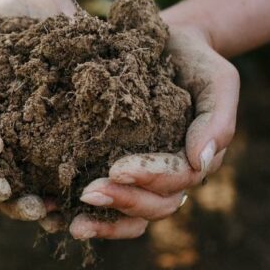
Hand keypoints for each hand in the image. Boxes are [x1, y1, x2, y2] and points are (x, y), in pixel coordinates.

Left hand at [72, 23, 238, 238]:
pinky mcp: (113, 172)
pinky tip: (52, 218)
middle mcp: (169, 178)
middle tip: (87, 194)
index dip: (148, 178)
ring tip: (71, 224)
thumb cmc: (195, 62)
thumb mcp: (217, 80)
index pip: (176, 181)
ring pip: (130, 217)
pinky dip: (81, 215)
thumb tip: (200, 162)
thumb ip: (217, 120)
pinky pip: (103, 206)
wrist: (166, 45)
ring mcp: (142, 180)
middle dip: (121, 203)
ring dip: (102, 223)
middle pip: (152, 206)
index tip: (117, 169)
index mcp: (194, 160)